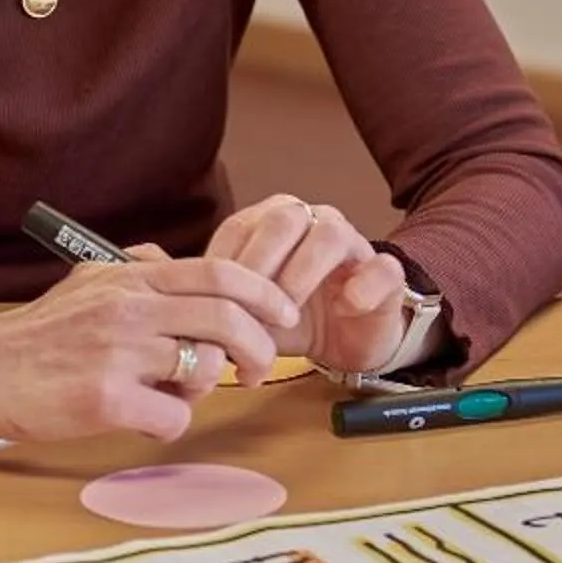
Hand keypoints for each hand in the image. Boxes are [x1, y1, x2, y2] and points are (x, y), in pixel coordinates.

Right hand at [0, 256, 297, 441]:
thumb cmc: (34, 334)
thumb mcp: (86, 281)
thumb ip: (133, 269)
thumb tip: (170, 260)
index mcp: (131, 278)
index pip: (221, 272)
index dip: (265, 294)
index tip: (283, 316)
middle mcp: (130, 308)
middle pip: (229, 322)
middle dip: (260, 350)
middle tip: (256, 371)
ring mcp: (118, 354)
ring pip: (205, 371)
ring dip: (201, 389)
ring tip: (170, 393)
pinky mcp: (104, 400)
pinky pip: (172, 417)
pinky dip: (166, 424)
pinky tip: (138, 419)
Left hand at [206, 194, 409, 371]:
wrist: (347, 342)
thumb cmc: (291, 322)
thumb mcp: (247, 315)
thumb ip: (217, 302)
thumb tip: (173, 298)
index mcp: (273, 224)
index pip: (240, 226)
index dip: (224, 265)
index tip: (214, 306)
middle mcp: (313, 222)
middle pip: (283, 220)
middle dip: (259, 266)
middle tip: (248, 311)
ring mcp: (354, 244)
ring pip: (330, 234)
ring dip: (302, 272)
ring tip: (289, 312)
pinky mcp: (388, 274)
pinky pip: (382, 268)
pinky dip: (363, 287)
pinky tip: (345, 308)